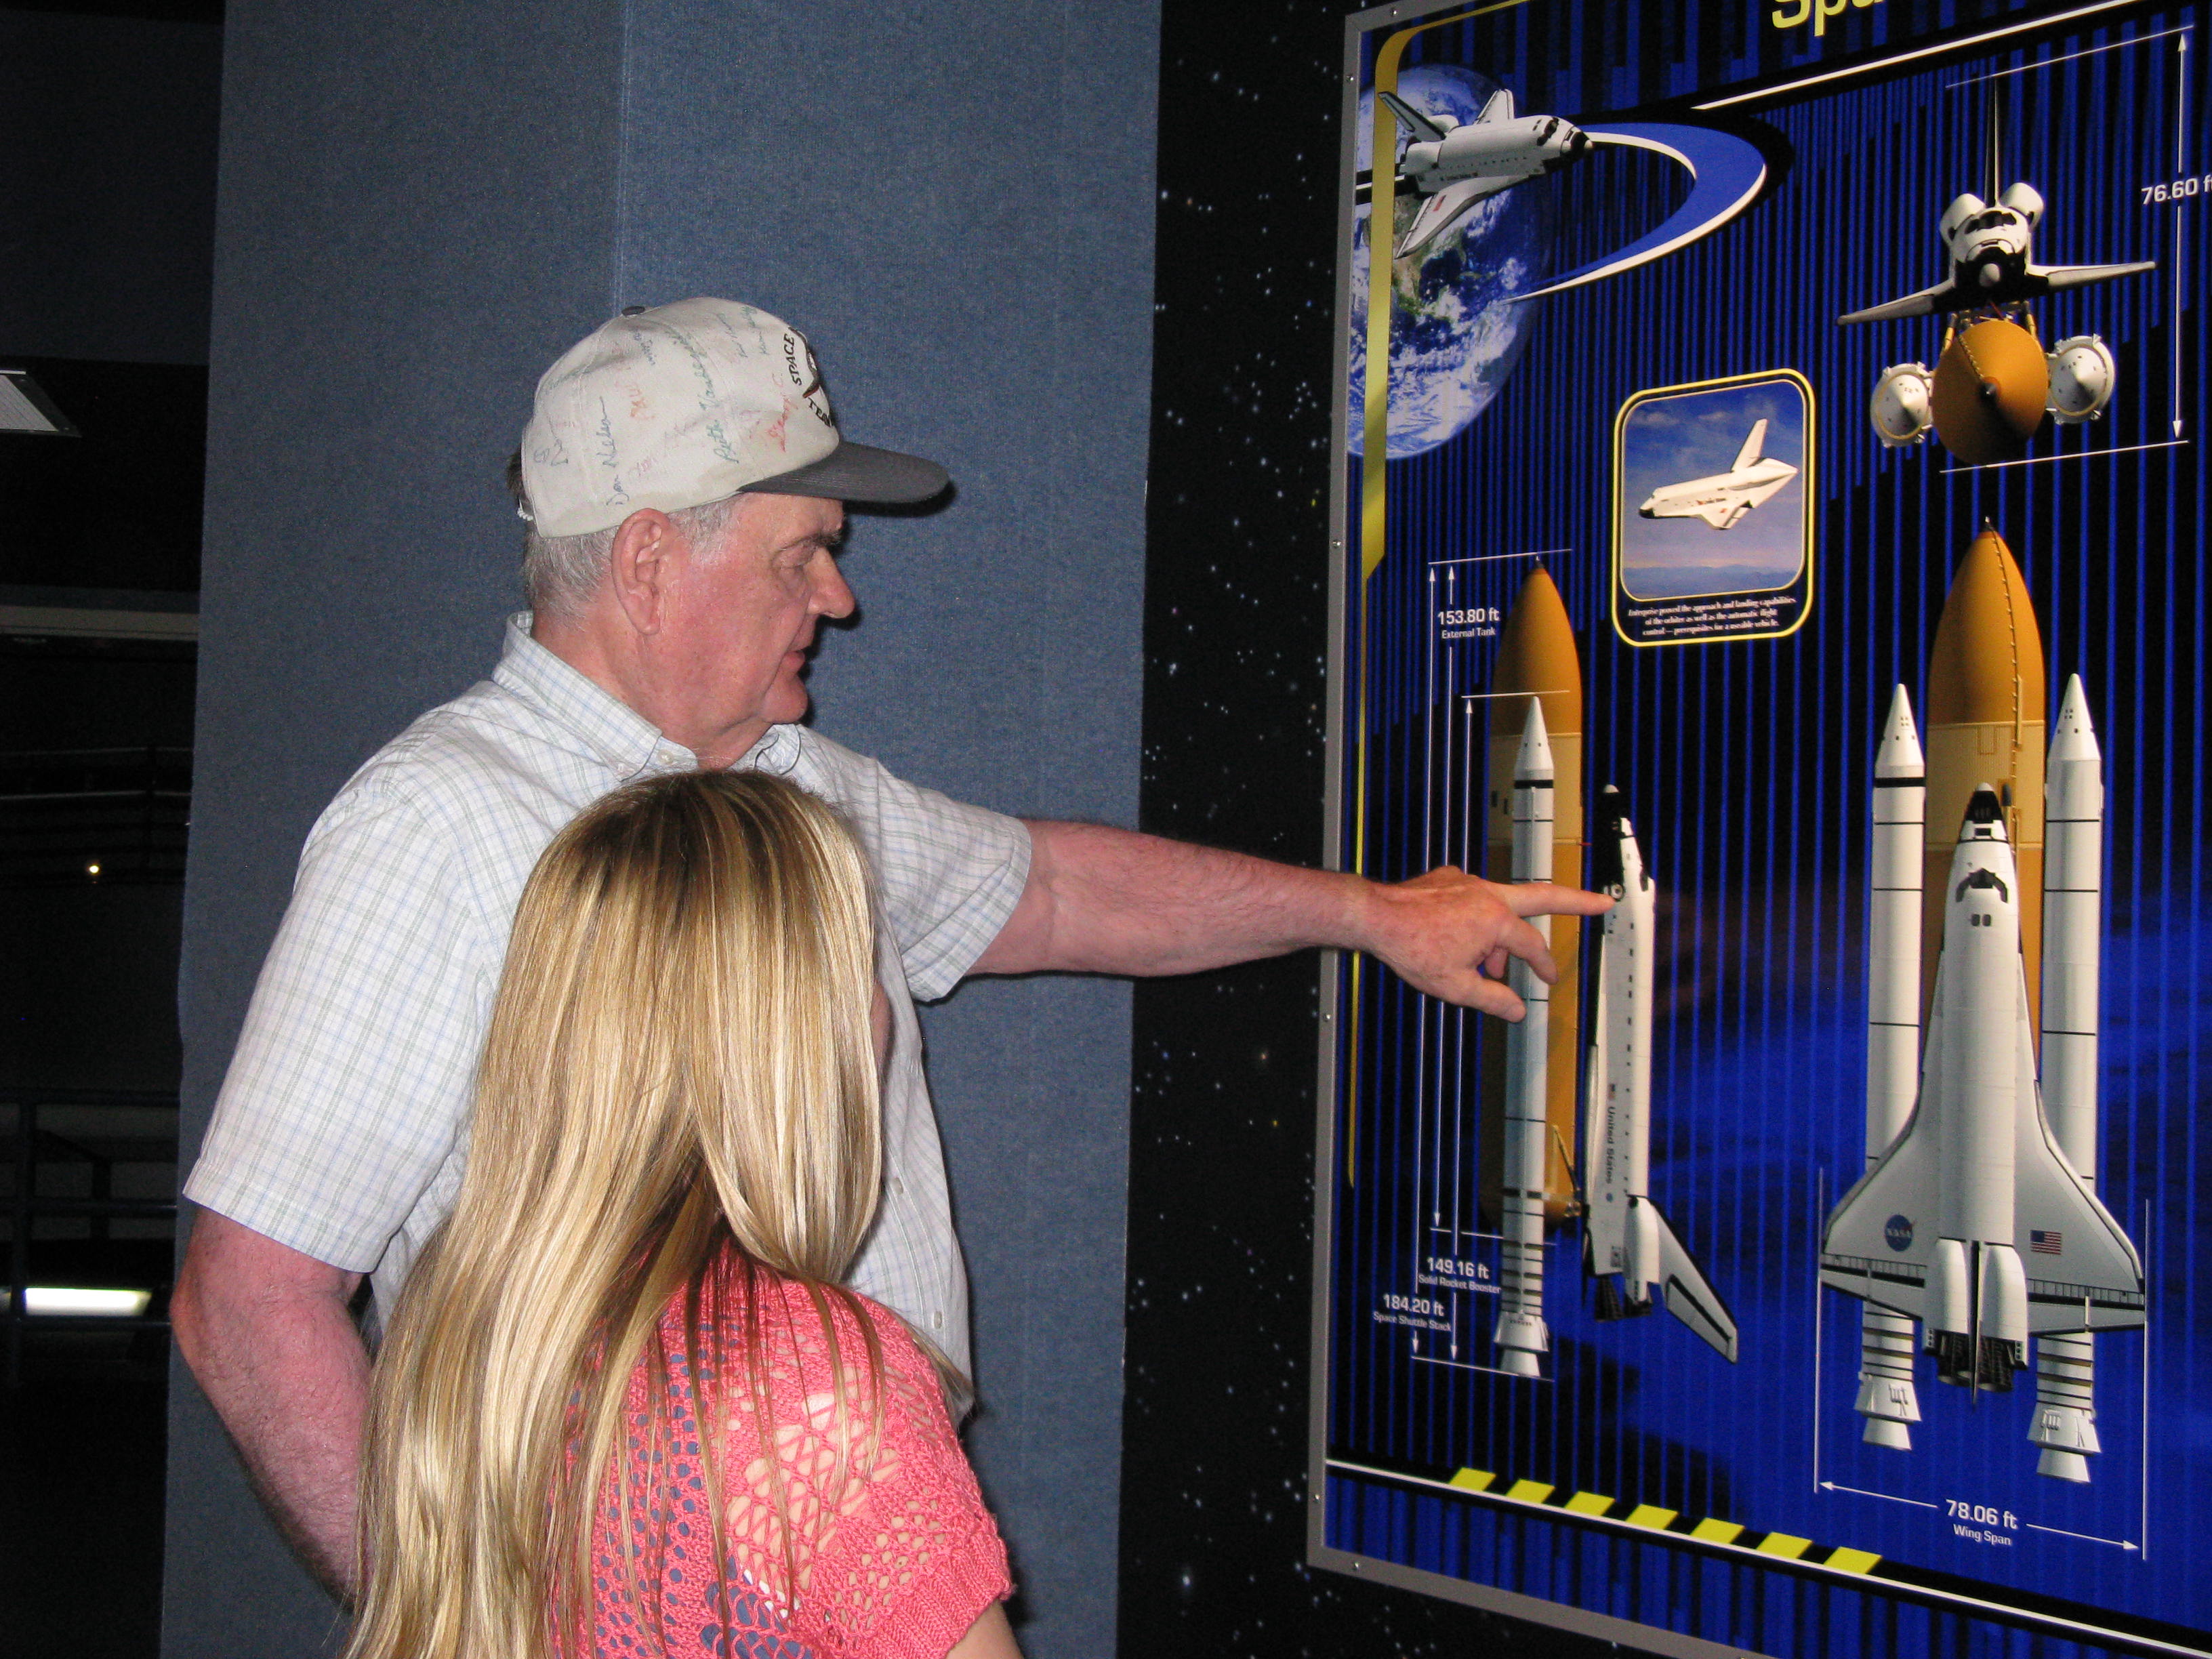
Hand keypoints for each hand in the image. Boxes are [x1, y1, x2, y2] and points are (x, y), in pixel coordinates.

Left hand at [1357, 866, 1611, 1019]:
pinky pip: (1474, 899)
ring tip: (1483, 965)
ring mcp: (1468, 882)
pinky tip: (1457, 939)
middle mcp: (1488, 894)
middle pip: (1543, 896)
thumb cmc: (1412, 948)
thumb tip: (1518, 1011)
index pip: (1532, 947)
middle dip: (1577, 901)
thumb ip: (1492, 1000)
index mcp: (1496, 920)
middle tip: (1602, 901)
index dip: (1544, 967)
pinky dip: (1475, 920)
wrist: (1375, 916)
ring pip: (1500, 907)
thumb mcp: (1456, 987)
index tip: (1549, 979)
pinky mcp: (1449, 878)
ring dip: (1499, 934)